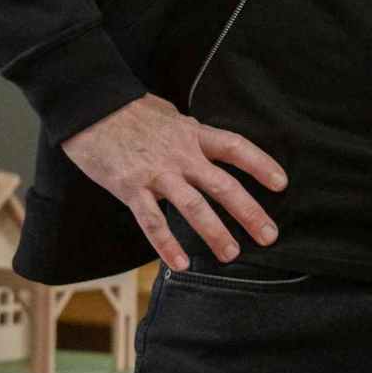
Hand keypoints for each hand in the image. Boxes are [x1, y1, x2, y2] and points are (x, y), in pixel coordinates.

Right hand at [61, 93, 287, 269]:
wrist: (90, 108)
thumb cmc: (129, 111)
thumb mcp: (169, 115)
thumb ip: (189, 132)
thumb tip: (203, 140)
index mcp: (193, 133)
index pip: (236, 147)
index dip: (261, 164)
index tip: (281, 183)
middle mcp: (181, 154)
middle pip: (223, 184)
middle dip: (249, 211)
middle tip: (269, 235)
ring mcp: (157, 173)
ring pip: (193, 207)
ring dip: (215, 233)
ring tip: (232, 254)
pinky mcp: (130, 188)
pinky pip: (153, 222)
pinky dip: (167, 245)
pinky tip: (181, 264)